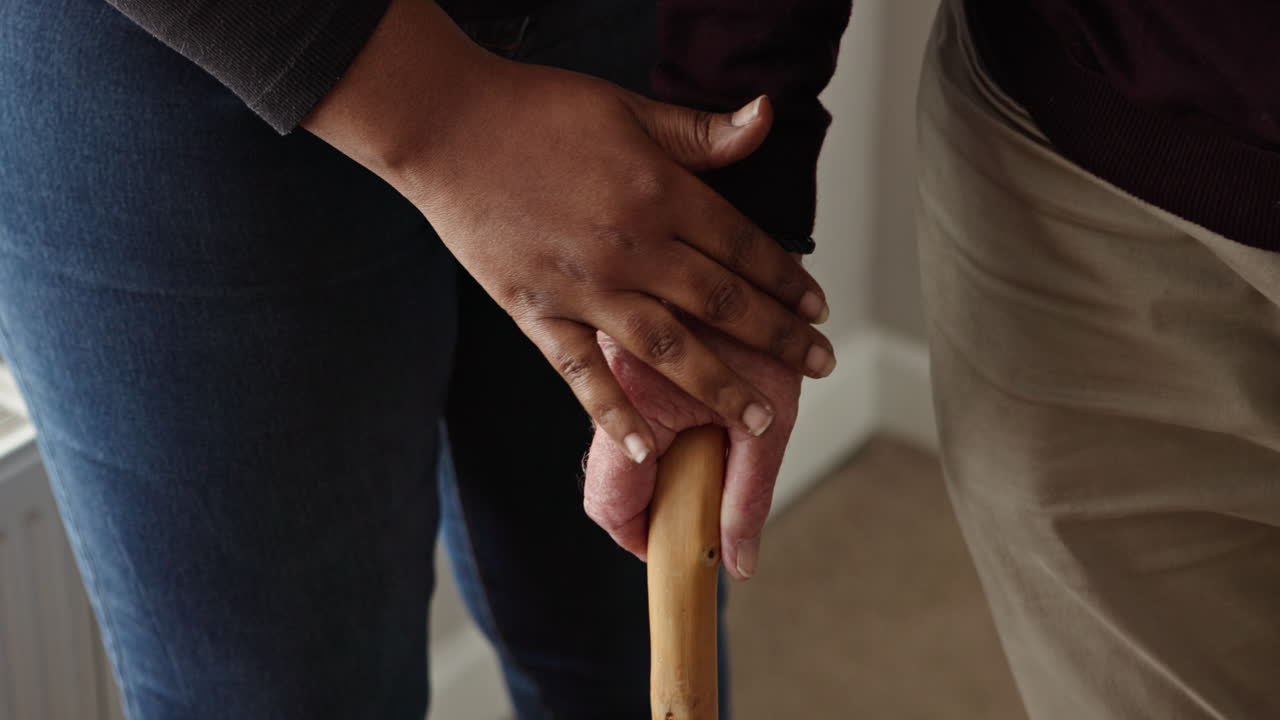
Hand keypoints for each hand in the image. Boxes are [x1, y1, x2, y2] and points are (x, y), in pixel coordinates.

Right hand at [303, 0, 835, 462]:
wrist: (446, 126)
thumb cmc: (536, 109)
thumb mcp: (628, 108)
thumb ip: (701, 132)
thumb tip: (767, 116)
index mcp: (661, 194)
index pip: (744, 247)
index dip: (788, 280)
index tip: (817, 309)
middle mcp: (633, 249)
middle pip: (722, 303)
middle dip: (777, 339)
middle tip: (818, 367)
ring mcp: (585, 288)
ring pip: (669, 349)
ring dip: (720, 385)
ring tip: (759, 418)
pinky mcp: (538, 313)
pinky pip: (583, 374)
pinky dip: (615, 413)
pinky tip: (647, 444)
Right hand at [582, 321, 803, 580]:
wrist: (762, 253)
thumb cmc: (769, 332)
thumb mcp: (771, 415)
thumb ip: (749, 493)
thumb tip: (737, 562)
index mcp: (638, 396)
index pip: (610, 503)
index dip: (642, 540)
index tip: (677, 550)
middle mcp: (608, 380)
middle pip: (608, 483)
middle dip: (653, 506)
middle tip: (700, 500)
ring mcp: (606, 365)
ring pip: (612, 453)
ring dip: (656, 471)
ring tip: (700, 455)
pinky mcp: (614, 353)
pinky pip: (619, 414)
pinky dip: (652, 436)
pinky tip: (690, 425)